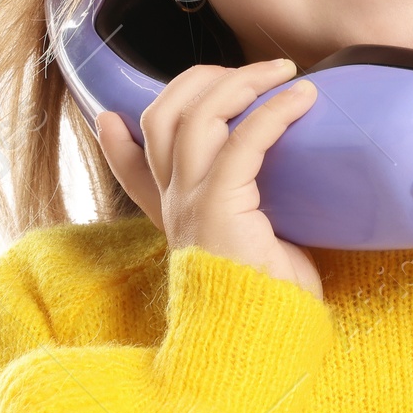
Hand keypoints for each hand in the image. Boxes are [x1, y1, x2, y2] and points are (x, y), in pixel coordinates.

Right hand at [96, 59, 322, 298]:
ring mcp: (190, 202)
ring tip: (286, 73)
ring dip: (243, 81)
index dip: (117, 142)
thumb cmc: (272, 300)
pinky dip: (273, 110)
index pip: (132, 170)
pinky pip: (243, 139)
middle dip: (204, 79)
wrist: (263, 342)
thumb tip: (283, 189)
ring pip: (195, 115)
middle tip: (258, 71)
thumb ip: (251, 218)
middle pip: (162, 117)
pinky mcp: (218, 205)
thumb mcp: (257, 250)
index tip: (109, 118)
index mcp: (177, 217)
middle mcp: (175, 205)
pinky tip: (302, 99)